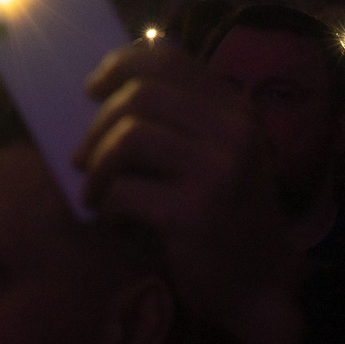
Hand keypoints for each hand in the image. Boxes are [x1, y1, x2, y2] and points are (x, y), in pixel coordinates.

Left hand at [75, 41, 302, 343]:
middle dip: (99, 124)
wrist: (261, 284)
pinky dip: (107, 204)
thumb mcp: (219, 155)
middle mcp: (232, 130)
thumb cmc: (227, 216)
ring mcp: (216, 170)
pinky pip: (125, 190)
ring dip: (98, 165)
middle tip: (83, 155)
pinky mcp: (194, 211)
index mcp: (235, 109)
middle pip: (142, 94)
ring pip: (130, 137)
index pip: (168, 59)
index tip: (92, 89)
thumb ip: (181, 120)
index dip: (120, 66)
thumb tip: (104, 94)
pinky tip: (113, 221)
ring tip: (95, 191)